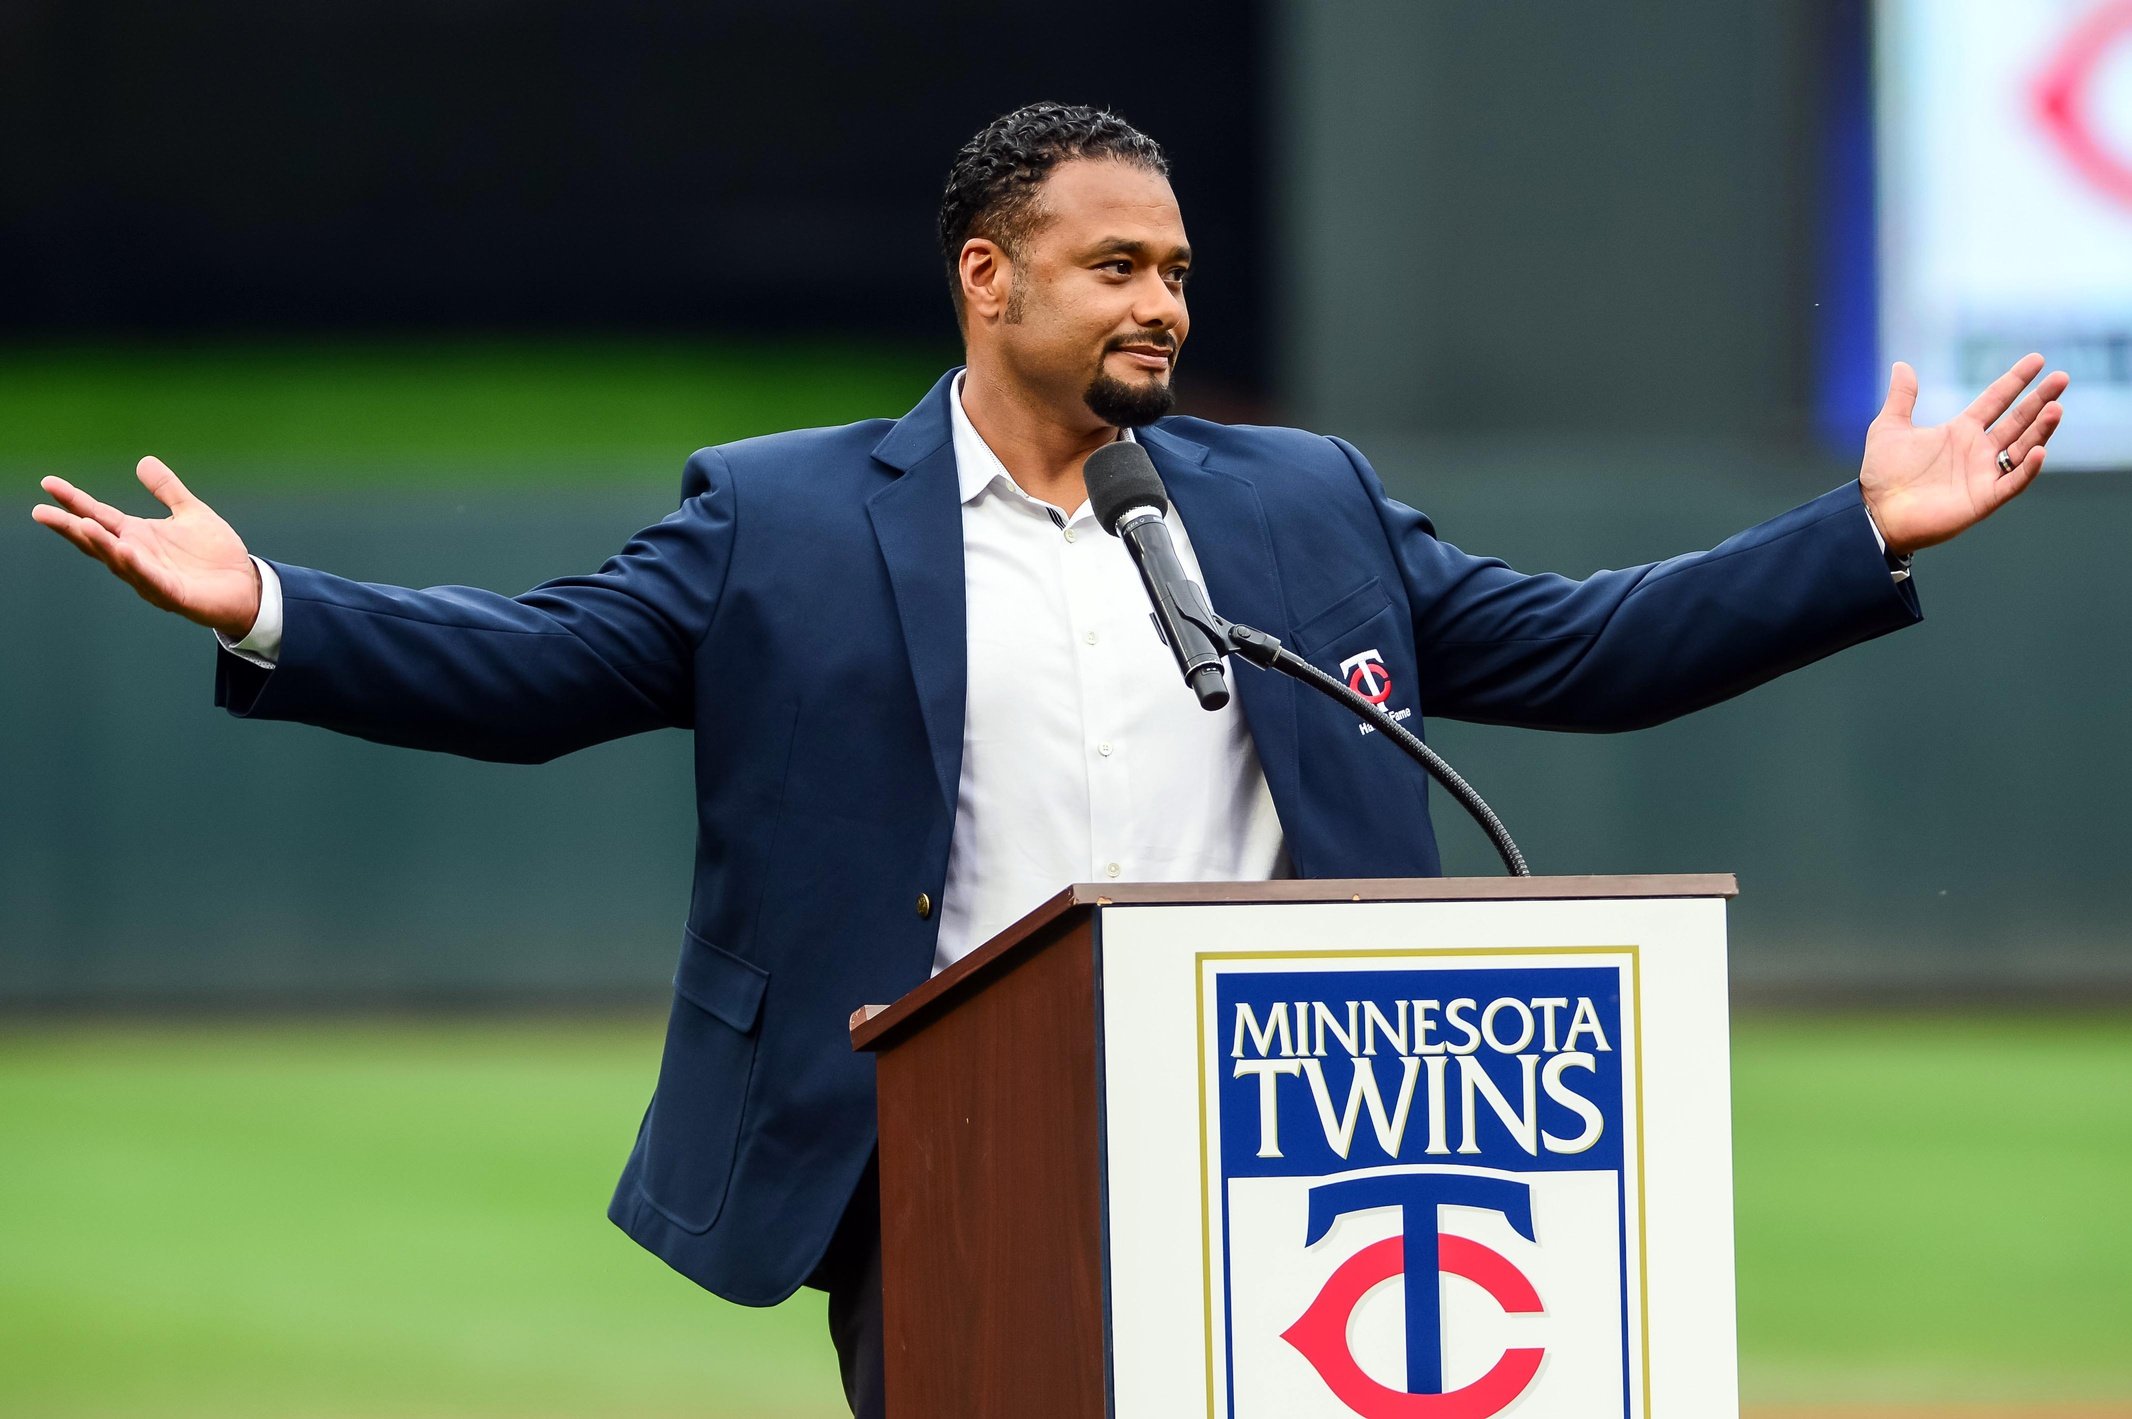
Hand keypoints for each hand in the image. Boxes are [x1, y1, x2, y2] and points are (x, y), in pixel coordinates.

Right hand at [31, 457, 262, 639]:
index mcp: (138, 536)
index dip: (74, 501)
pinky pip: (152, 580)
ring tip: (81, 525)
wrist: (246, 587)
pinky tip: (125, 551)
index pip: (99, 516)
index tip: (48, 483)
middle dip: (70, 527)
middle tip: (41, 512)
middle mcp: (138, 557)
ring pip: (119, 561)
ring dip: (100, 544)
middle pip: (97, 541)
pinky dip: (137, 566)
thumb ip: (167, 490)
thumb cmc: (215, 555)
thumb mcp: (191, 513)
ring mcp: (152, 577)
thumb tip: (143, 461)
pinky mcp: (174, 595)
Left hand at [1860, 354, 2067, 556]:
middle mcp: (1978, 450)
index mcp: (1960, 431)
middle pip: (2018, 420)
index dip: (2016, 380)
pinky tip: (2039, 450)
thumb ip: (1902, 397)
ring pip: (2022, 448)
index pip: (1996, 400)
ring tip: (2056, 409)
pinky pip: (2012, 482)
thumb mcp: (1890, 428)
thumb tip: (1901, 365)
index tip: (2038, 359)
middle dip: (2040, 400)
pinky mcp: (1984, 499)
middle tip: (2062, 378)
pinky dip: (2027, 468)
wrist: (1875, 512)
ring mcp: (1983, 474)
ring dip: (2040, 430)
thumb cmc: (1882, 473)